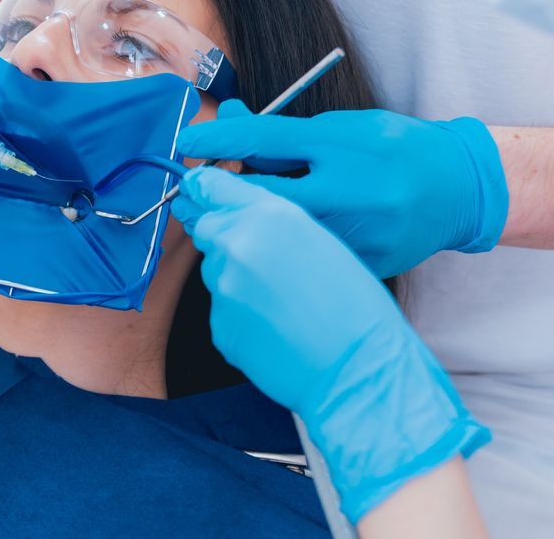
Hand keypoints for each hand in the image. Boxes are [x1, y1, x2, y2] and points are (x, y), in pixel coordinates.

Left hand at [171, 167, 489, 521]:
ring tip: (282, 301)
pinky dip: (241, 315)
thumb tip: (239, 217)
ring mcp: (223, 286)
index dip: (202, 188)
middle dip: (222, 235)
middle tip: (259, 259)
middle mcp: (238, 244)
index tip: (195, 189)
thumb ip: (272, 222)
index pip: (214, 186)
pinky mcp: (219, 324)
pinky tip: (276, 326)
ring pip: (215, 271)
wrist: (358, 367)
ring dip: (235, 278)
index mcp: (269, 215)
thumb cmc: (354, 305)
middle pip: (207, 227)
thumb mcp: (320, 238)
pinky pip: (222, 310)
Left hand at [176, 100, 508, 277]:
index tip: (184, 141)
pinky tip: (268, 248)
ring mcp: (353, 237)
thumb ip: (281, 131)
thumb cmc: (394, 151)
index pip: (262, 140)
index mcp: (343, 147)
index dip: (215, 139)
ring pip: (271, 237)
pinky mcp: (357, 269)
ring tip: (227, 217)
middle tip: (190, 190)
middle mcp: (347, 193)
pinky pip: (297, 265)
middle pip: (255, 196)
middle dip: (213, 193)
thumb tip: (226, 120)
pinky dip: (272, 256)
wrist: (457, 193)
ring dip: (238, 227)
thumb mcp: (341, 127)